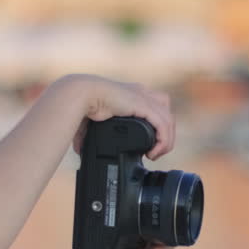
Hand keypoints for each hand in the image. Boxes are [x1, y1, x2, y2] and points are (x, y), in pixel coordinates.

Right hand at [59, 75, 175, 160]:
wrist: (82, 95)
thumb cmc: (82, 105)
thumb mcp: (90, 121)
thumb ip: (88, 134)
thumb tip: (80, 150)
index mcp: (132, 94)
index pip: (156, 108)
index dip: (157, 128)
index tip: (148, 146)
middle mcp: (141, 93)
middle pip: (166, 114)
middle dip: (165, 135)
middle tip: (154, 152)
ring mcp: (144, 98)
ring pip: (168, 121)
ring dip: (166, 141)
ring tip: (154, 155)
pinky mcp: (144, 105)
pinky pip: (163, 125)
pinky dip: (162, 141)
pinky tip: (153, 152)